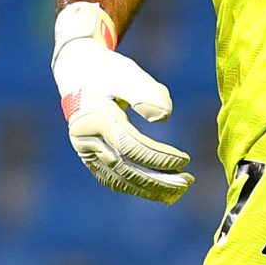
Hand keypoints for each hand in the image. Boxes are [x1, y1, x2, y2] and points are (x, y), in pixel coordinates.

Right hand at [50, 2, 192, 203]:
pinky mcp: (88, 157)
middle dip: (158, 180)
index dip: (159, 157)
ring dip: (149, 189)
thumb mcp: (127, 73)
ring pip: (119, 178)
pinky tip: (156, 191)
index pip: (132, 146)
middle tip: (187, 183)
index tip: (185, 160)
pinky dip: (134, 187)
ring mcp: (85, 151)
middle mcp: (87, 139)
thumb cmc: (109, 72)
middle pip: (125, 168)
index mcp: (96, 119)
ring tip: (177, 193)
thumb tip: (162, 118)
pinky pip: (111, 178)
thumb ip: (146, 92)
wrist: (78, 73)